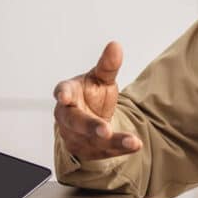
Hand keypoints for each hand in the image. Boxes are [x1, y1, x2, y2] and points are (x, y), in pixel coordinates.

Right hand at [52, 41, 142, 159]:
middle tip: (104, 130)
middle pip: (76, 122)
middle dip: (90, 126)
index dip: (63, 94)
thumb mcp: (100, 78)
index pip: (63, 92)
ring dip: (113, 141)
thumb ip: (107, 65)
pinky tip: (134, 145)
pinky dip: (120, 149)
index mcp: (68, 93)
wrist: (89, 123)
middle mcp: (68, 117)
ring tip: (132, 141)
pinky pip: (105, 152)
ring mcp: (76, 136)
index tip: (64, 96)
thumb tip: (115, 45)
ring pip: (92, 140)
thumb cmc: (90, 96)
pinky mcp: (88, 150)